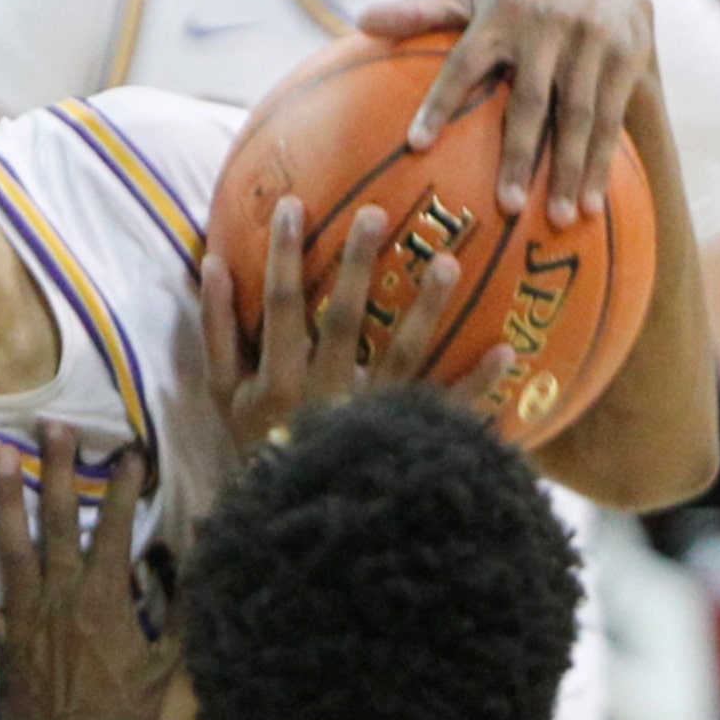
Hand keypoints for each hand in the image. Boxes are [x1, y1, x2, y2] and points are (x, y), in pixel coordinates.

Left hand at [0, 426, 168, 719]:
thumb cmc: (123, 716)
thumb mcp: (168, 666)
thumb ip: (181, 612)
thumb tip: (187, 565)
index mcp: (105, 599)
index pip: (116, 529)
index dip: (124, 488)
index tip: (130, 450)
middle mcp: (61, 595)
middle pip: (58, 520)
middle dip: (58, 469)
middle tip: (52, 426)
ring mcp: (25, 615)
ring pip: (12, 544)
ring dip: (6, 496)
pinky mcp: (2, 639)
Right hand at [200, 196, 501, 456]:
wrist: (293, 514)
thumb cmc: (258, 443)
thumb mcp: (225, 393)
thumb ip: (218, 330)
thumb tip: (212, 264)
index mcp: (277, 380)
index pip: (279, 306)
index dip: (283, 256)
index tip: (293, 205)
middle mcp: (324, 393)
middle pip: (340, 320)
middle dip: (354, 264)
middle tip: (374, 213)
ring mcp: (369, 415)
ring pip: (400, 356)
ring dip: (424, 310)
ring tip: (448, 263)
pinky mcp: (403, 437)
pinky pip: (444, 410)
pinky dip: (477, 385)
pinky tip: (506, 351)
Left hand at [362, 0, 659, 225]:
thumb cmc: (521, 3)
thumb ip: (421, 13)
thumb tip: (360, 19)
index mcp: (502, 14)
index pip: (465, 63)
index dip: (441, 102)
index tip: (418, 146)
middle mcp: (548, 26)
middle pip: (529, 100)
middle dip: (518, 154)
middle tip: (503, 205)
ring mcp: (591, 42)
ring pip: (578, 115)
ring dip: (569, 169)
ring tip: (555, 218)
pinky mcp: (627, 58)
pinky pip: (611, 119)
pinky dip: (601, 163)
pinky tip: (590, 205)